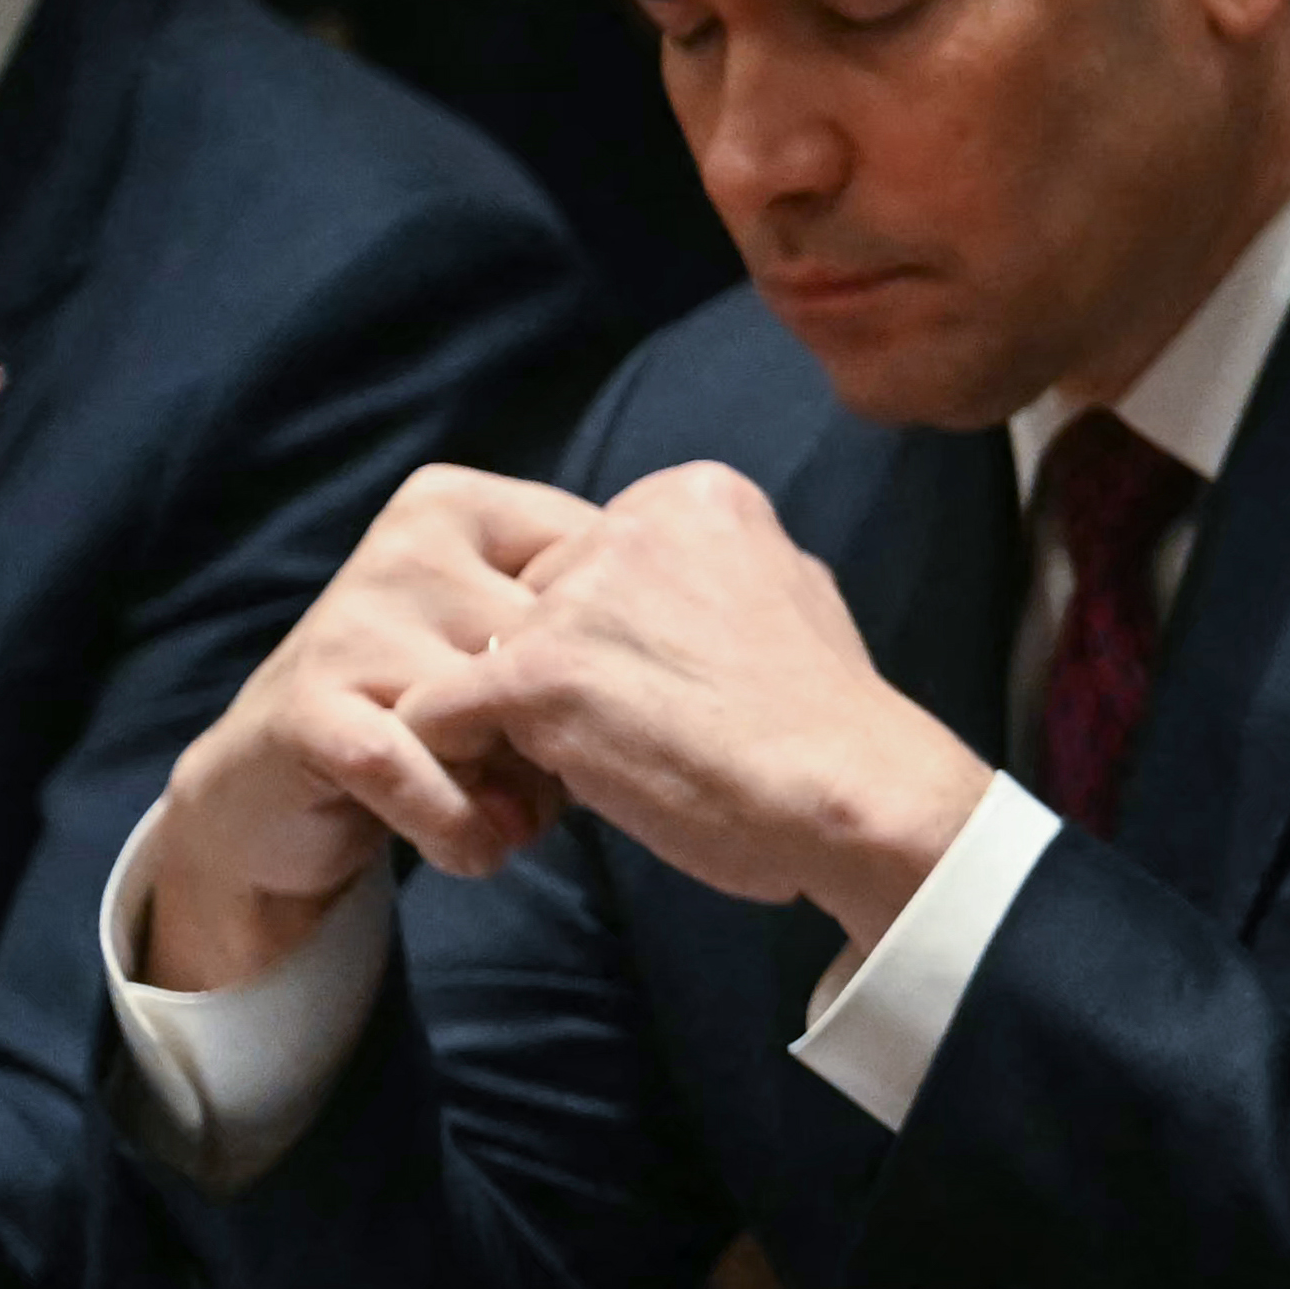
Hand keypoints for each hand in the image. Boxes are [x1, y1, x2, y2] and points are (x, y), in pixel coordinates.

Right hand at [131, 464, 611, 989]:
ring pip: (495, 709)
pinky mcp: (308, 703)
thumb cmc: (441, 715)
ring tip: (524, 818)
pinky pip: (418, 766)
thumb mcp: (525, 657)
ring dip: (525, 789)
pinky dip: (462, 826)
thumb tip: (693, 657)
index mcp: (465, 505)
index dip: (621, 659)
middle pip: (555, 644)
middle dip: (574, 731)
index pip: (599, 567)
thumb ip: (598, 631)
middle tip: (565, 784)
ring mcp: (349, 618)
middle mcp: (405, 543)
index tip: (612, 713)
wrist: (277, 791)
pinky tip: (479, 849)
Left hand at [406, 461, 995, 949]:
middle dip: (550, 666)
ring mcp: (578, 599)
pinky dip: (455, 759)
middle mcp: (629, 525)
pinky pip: (435, 713)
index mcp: (696, 495)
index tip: (655, 685)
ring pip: (478, 655)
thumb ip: (715, 574)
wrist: (854, 793)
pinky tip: (515, 793)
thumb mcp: (793, 593)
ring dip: (510, 718)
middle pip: (527, 597)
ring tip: (578, 770)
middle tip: (613, 733)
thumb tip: (675, 586)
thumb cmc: (833, 719)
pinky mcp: (533, 675)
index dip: (604, 632)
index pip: (587, 556)